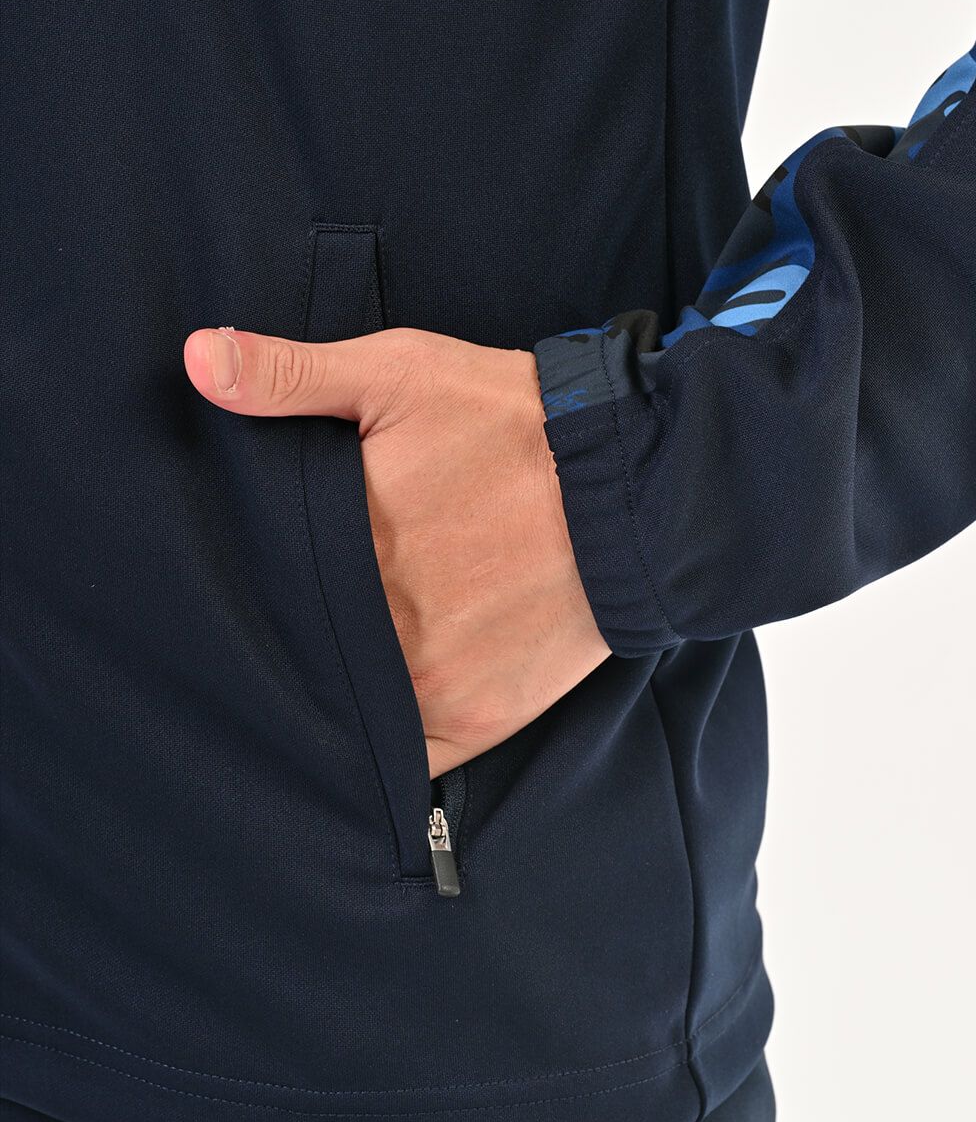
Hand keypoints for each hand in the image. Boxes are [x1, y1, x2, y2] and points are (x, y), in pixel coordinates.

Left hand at [183, 325, 608, 776]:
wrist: (635, 489)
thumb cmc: (516, 425)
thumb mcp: (401, 374)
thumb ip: (294, 377)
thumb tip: (194, 362)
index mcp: (348, 545)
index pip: (264, 588)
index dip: (250, 589)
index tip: (250, 583)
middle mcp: (381, 627)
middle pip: (303, 652)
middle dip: (294, 639)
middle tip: (299, 623)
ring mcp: (430, 681)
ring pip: (347, 710)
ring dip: (335, 695)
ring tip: (336, 669)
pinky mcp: (478, 717)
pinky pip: (409, 758)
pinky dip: (387, 749)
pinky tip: (381, 717)